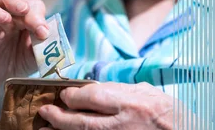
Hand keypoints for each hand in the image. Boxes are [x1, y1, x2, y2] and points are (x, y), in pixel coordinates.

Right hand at [0, 0, 48, 84]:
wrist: (6, 77)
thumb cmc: (24, 60)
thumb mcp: (38, 54)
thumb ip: (42, 43)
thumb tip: (44, 33)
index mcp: (27, 16)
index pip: (32, 6)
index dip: (37, 16)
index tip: (42, 33)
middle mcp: (10, 14)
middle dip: (15, 0)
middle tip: (22, 9)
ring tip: (5, 20)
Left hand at [38, 82, 182, 129]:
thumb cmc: (171, 115)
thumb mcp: (150, 95)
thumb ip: (121, 91)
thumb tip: (92, 89)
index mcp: (132, 104)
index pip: (92, 97)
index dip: (73, 95)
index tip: (64, 94)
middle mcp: (124, 124)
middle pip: (81, 122)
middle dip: (58, 117)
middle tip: (44, 111)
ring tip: (44, 129)